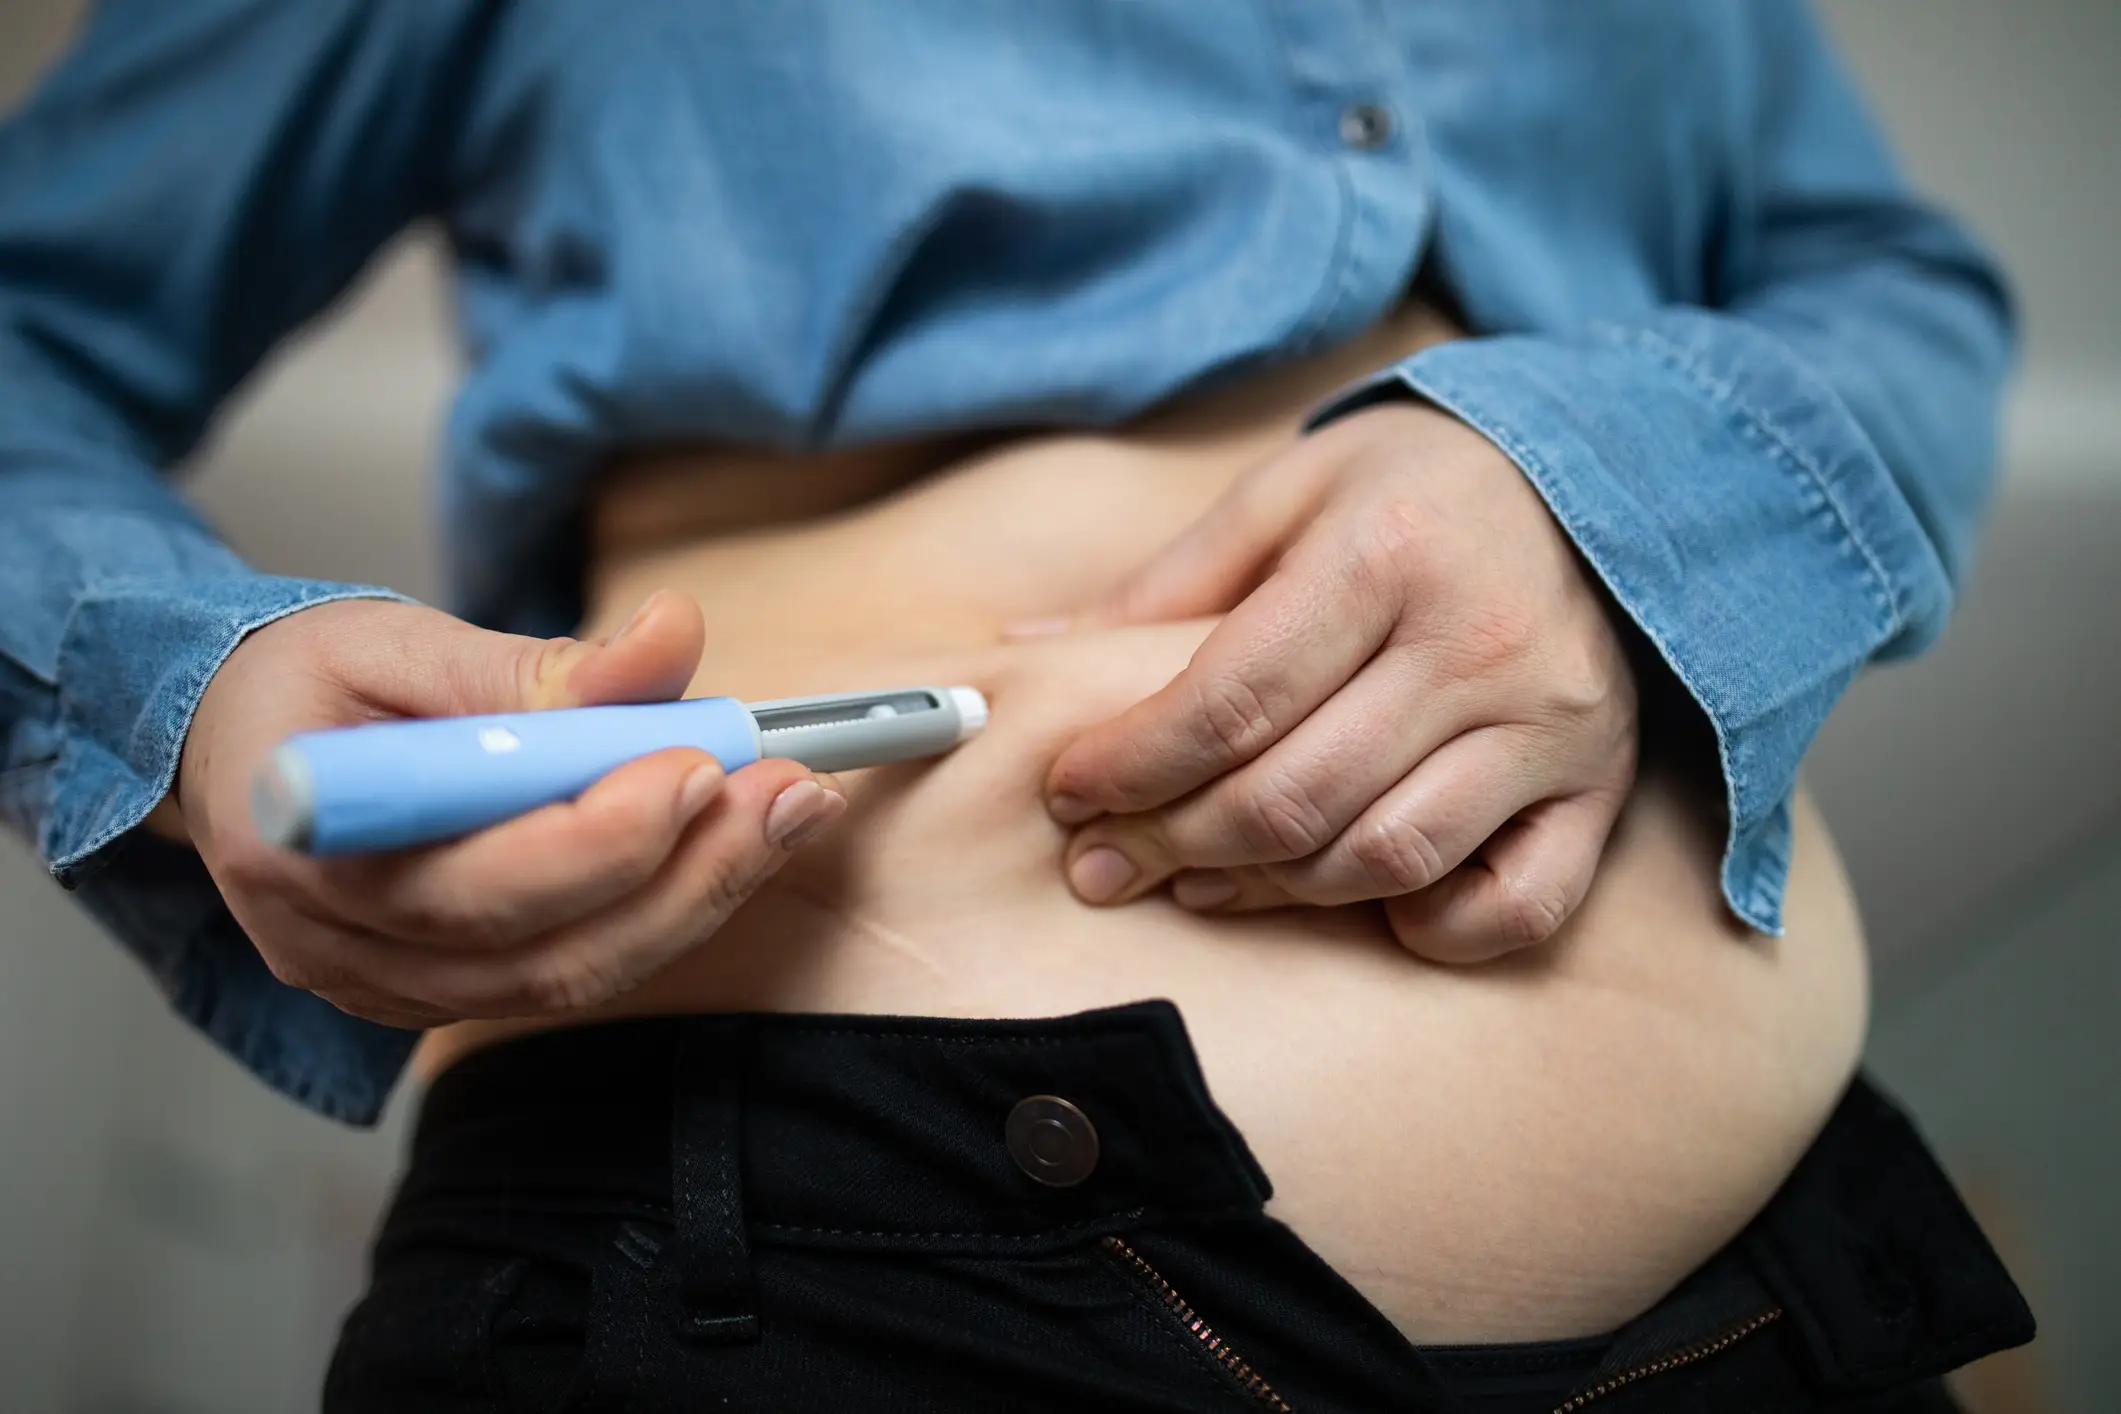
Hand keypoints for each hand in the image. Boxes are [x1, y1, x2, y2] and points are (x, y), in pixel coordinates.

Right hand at [171, 589, 844, 1026]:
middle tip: (787, 790)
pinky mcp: (443, 993)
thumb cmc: (303, 685)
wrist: (235, 746)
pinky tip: (731, 845)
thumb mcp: (397, 639)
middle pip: (542, 953)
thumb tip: (674, 637)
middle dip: (690, 871)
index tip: (702, 763)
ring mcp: (390, 988)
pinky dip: (665, 912)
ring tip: (787, 811)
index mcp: (300, 845)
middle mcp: (337, 946)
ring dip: (701, 896)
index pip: (471, 882)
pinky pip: (572, 973)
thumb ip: (535, 662)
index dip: (599, 837)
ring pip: (572, 978)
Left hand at [1039, 401, 1638, 961]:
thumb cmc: (1415, 489)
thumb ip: (1169, 582)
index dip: (1132, 763)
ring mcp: (1552, 724)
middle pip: (1294, 794)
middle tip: (1104, 863)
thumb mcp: (1289, 492)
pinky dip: (1430, 928)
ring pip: (1386, 858)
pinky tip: (1361, 900)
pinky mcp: (1600, 787)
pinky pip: (1514, 908)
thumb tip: (1032, 655)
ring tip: (1200, 878)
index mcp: (1387, 552)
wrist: (1595, 477)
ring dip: (1272, 891)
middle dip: (1172, 843)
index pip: (1231, 698)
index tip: (1068, 790)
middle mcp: (1480, 642)